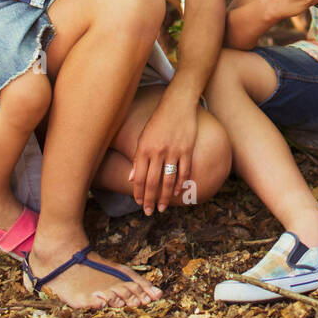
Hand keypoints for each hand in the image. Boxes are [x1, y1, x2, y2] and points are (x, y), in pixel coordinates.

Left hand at [130, 92, 200, 214]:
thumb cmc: (158, 122)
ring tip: (162, 207)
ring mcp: (173, 151)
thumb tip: (131, 179)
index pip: (140, 177)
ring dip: (164, 196)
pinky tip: (176, 192)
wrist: (177, 105)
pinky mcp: (186, 149)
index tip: (139, 203)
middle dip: (150, 199)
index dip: (139, 192)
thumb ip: (137, 159)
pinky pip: (184, 171)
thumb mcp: (143, 138)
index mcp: (144, 149)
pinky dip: (180, 183)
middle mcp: (157, 151)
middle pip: (153, 181)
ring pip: (168, 180)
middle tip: (149, 212)